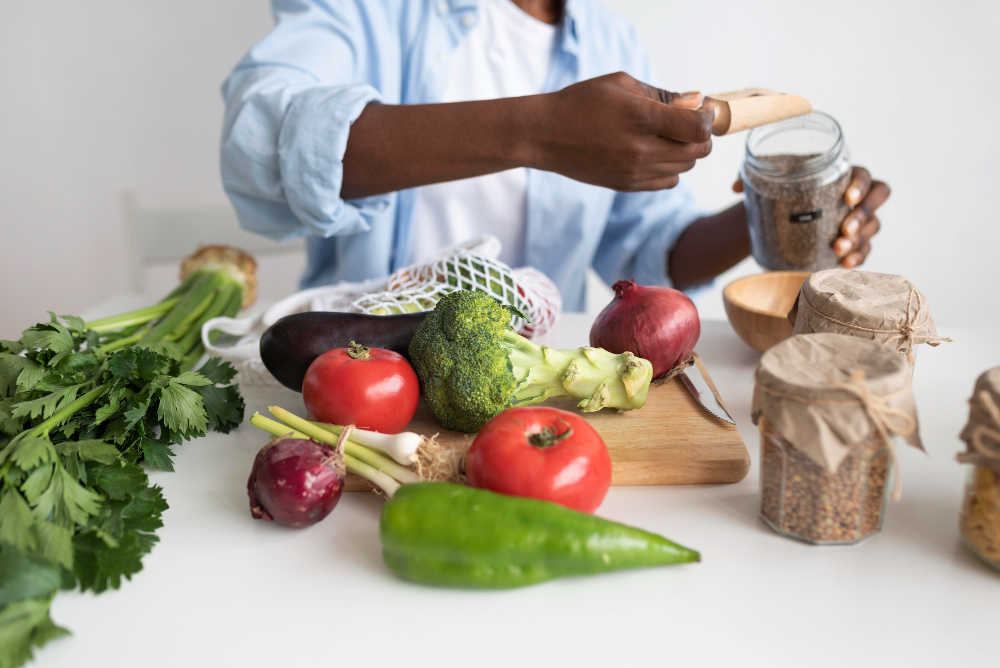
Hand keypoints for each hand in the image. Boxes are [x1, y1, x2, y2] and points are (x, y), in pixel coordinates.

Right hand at [524, 72, 713, 191]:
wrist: (545, 135)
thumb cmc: (582, 102)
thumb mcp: (621, 85)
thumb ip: (663, 94)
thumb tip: (696, 101)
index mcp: (641, 117)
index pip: (698, 128)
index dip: (708, 118)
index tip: (703, 110)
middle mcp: (640, 149)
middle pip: (698, 151)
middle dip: (703, 136)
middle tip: (692, 122)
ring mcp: (634, 172)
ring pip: (685, 168)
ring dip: (687, 152)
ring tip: (671, 136)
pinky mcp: (627, 185)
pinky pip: (668, 182)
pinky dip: (671, 169)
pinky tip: (657, 153)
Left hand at [732, 166, 889, 267]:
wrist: (779, 217)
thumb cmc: (783, 191)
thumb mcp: (771, 180)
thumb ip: (754, 175)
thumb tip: (736, 186)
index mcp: (841, 176)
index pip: (864, 176)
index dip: (861, 186)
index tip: (847, 199)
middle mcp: (856, 197)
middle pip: (878, 200)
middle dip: (864, 215)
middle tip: (843, 230)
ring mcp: (857, 221)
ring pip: (872, 227)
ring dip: (859, 240)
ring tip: (838, 250)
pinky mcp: (853, 243)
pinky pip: (864, 250)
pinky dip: (857, 257)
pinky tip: (844, 264)